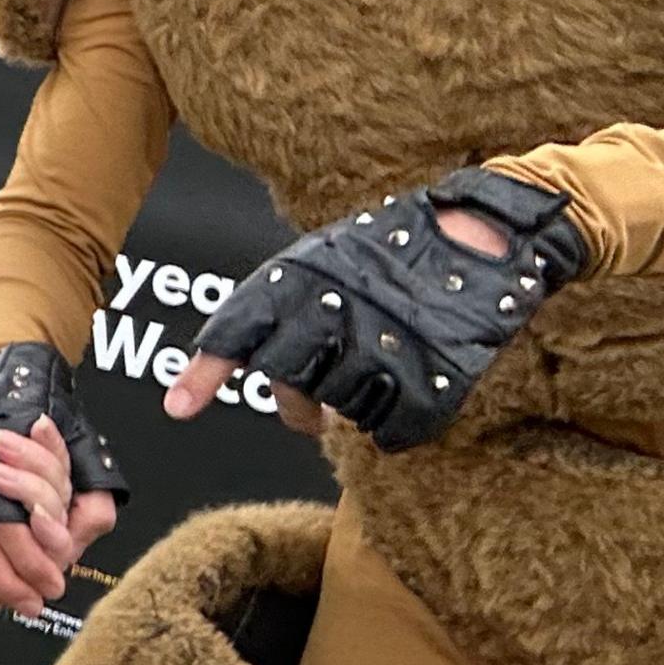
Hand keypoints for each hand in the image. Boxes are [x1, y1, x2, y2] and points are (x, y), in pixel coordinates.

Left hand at [163, 168, 587, 446]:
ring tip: (377, 373)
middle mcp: (334, 312)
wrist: (484, 237)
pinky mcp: (428, 380)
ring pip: (339, 407)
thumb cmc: (391, 251)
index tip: (179, 408)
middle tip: (310, 414)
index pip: (238, 329)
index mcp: (301, 280)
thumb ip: (281, 310)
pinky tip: (406, 390)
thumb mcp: (323, 260)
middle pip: (286, 381)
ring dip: (352, 404)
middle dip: (294, 405)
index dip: (206, 370)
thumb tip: (244, 361)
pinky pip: (390, 427)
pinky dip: (393, 421)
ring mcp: (382, 348)